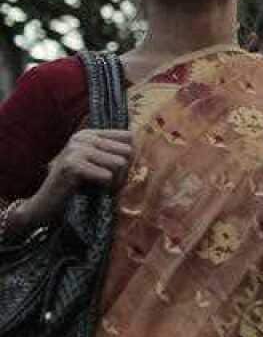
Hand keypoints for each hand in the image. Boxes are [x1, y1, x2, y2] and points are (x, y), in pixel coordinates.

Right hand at [16, 129, 132, 232]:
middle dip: (124, 172)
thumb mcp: (96, 164)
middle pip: (127, 151)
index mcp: (90, 133)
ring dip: (116, 181)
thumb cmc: (76, 185)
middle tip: (110, 184)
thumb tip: (142, 148)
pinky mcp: (72, 165)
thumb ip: (114, 153)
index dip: (129, 158)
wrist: (47, 203)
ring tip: (102, 188)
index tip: (117, 171)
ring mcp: (76, 149)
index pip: (128, 137)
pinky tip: (93, 191)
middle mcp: (83, 137)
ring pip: (120, 163)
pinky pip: (107, 175)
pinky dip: (105, 187)